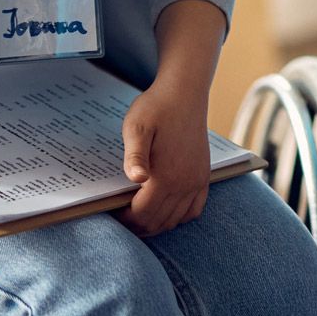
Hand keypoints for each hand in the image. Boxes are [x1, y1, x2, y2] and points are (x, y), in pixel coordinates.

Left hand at [116, 82, 212, 236]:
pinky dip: (179, 216)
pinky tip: (165, 209)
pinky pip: (194, 210)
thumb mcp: (136, 128)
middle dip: (137, 224)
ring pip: (175, 220)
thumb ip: (134, 156)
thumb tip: (135, 179)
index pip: (142, 215)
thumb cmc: (156, 108)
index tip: (112, 210)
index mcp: (166, 176)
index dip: (124, 219)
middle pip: (157, 222)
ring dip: (156, 223)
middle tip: (121, 214)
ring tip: (138, 213)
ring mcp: (197, 180)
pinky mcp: (204, 175)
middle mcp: (185, 183)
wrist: (185, 91)